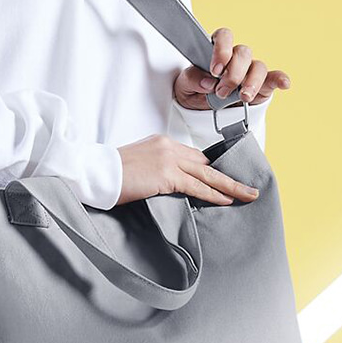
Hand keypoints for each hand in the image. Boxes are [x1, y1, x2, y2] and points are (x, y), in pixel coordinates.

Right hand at [115, 134, 260, 207]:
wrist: (94, 172)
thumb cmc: (110, 173)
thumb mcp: (138, 165)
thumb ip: (157, 170)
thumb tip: (170, 186)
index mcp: (161, 142)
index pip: (193, 157)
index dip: (210, 170)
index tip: (224, 180)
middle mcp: (168, 146)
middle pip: (205, 164)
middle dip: (228, 177)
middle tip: (247, 187)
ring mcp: (168, 159)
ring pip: (207, 175)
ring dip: (230, 186)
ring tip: (247, 195)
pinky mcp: (166, 175)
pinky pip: (196, 186)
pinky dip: (213, 194)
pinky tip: (226, 200)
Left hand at [172, 26, 290, 111]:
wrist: (204, 111)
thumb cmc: (195, 91)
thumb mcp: (184, 85)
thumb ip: (192, 78)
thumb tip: (207, 81)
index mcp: (215, 49)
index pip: (223, 36)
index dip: (221, 50)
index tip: (215, 70)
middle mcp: (235, 57)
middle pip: (242, 53)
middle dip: (233, 74)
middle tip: (222, 91)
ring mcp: (250, 70)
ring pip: (258, 66)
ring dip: (251, 81)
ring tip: (243, 97)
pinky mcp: (263, 85)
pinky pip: (274, 78)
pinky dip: (280, 79)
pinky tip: (284, 84)